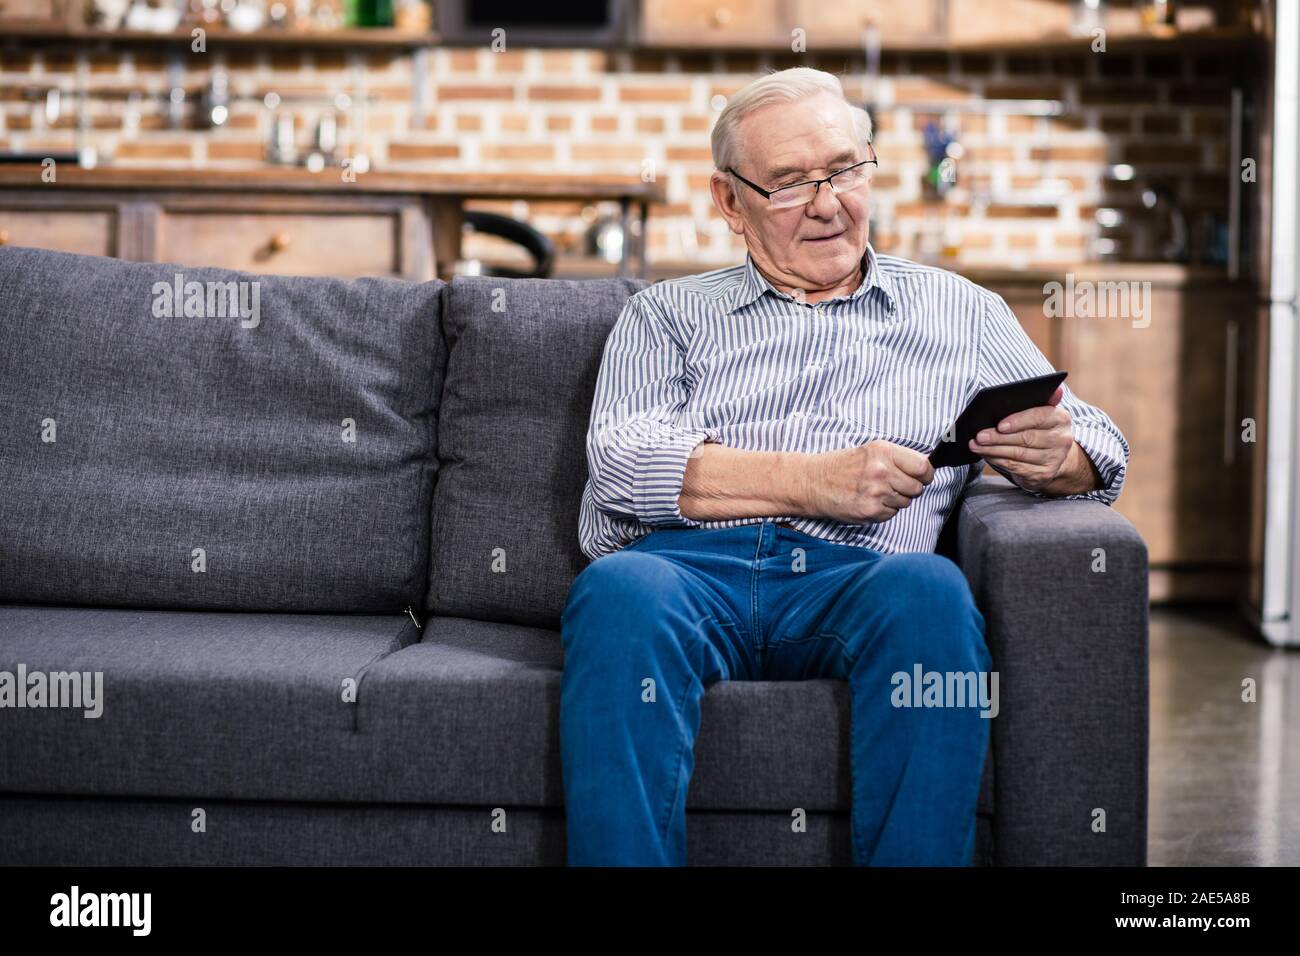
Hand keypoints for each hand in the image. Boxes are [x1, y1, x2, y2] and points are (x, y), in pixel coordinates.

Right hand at [804, 440, 934, 522]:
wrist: (812, 482)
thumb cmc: (841, 466)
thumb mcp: (870, 451)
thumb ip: (897, 458)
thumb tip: (925, 469)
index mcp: (883, 451)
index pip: (923, 467)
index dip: (925, 475)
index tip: (921, 477)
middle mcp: (881, 471)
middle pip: (917, 488)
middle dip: (909, 488)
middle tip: (892, 485)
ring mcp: (876, 492)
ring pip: (905, 502)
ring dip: (895, 500)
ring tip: (875, 492)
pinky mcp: (871, 511)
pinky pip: (892, 514)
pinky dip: (884, 510)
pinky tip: (868, 501)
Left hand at [969, 386, 1075, 491]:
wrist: (1052, 456)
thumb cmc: (1039, 428)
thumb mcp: (1040, 412)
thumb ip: (1039, 400)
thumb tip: (1055, 390)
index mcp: (1061, 418)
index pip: (1039, 417)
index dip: (1018, 421)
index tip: (999, 425)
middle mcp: (1061, 439)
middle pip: (1026, 438)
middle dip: (999, 437)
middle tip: (979, 436)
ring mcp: (1054, 458)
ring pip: (1018, 454)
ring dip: (993, 450)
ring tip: (976, 446)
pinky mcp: (1044, 474)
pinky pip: (1017, 467)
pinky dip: (998, 461)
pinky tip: (986, 455)